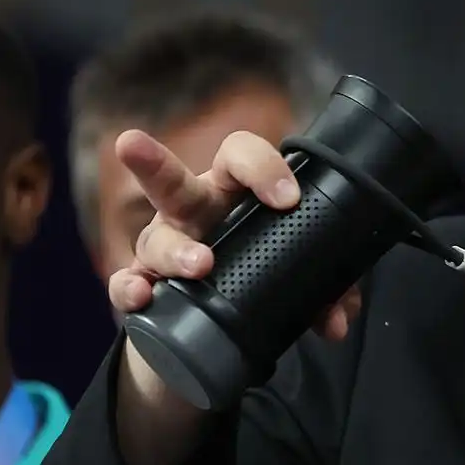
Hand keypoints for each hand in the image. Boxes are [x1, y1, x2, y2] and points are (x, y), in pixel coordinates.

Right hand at [108, 129, 360, 339]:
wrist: (220, 312)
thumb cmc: (263, 263)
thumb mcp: (297, 270)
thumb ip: (326, 290)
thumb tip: (337, 321)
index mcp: (232, 192)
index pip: (239, 156)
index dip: (262, 167)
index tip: (288, 198)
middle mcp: (192, 211)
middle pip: (172, 182)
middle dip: (152, 161)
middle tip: (131, 143)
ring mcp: (164, 245)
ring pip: (156, 239)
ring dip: (176, 251)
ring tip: (199, 265)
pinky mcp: (146, 281)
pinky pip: (127, 283)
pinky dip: (130, 288)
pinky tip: (140, 295)